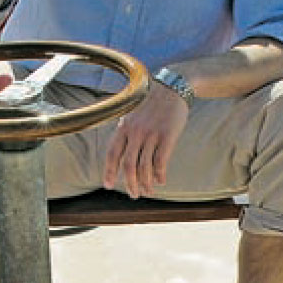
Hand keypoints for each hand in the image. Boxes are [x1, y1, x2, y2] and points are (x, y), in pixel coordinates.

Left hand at [103, 81, 188, 197]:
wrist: (173, 88)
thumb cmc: (153, 103)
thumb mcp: (133, 113)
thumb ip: (126, 131)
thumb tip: (122, 153)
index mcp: (124, 126)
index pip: (112, 154)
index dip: (109, 171)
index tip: (108, 185)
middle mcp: (135, 131)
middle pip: (128, 165)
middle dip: (130, 183)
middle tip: (134, 194)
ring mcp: (151, 134)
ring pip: (144, 166)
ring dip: (146, 183)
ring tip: (148, 191)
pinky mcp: (167, 135)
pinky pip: (161, 161)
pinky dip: (160, 174)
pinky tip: (161, 181)